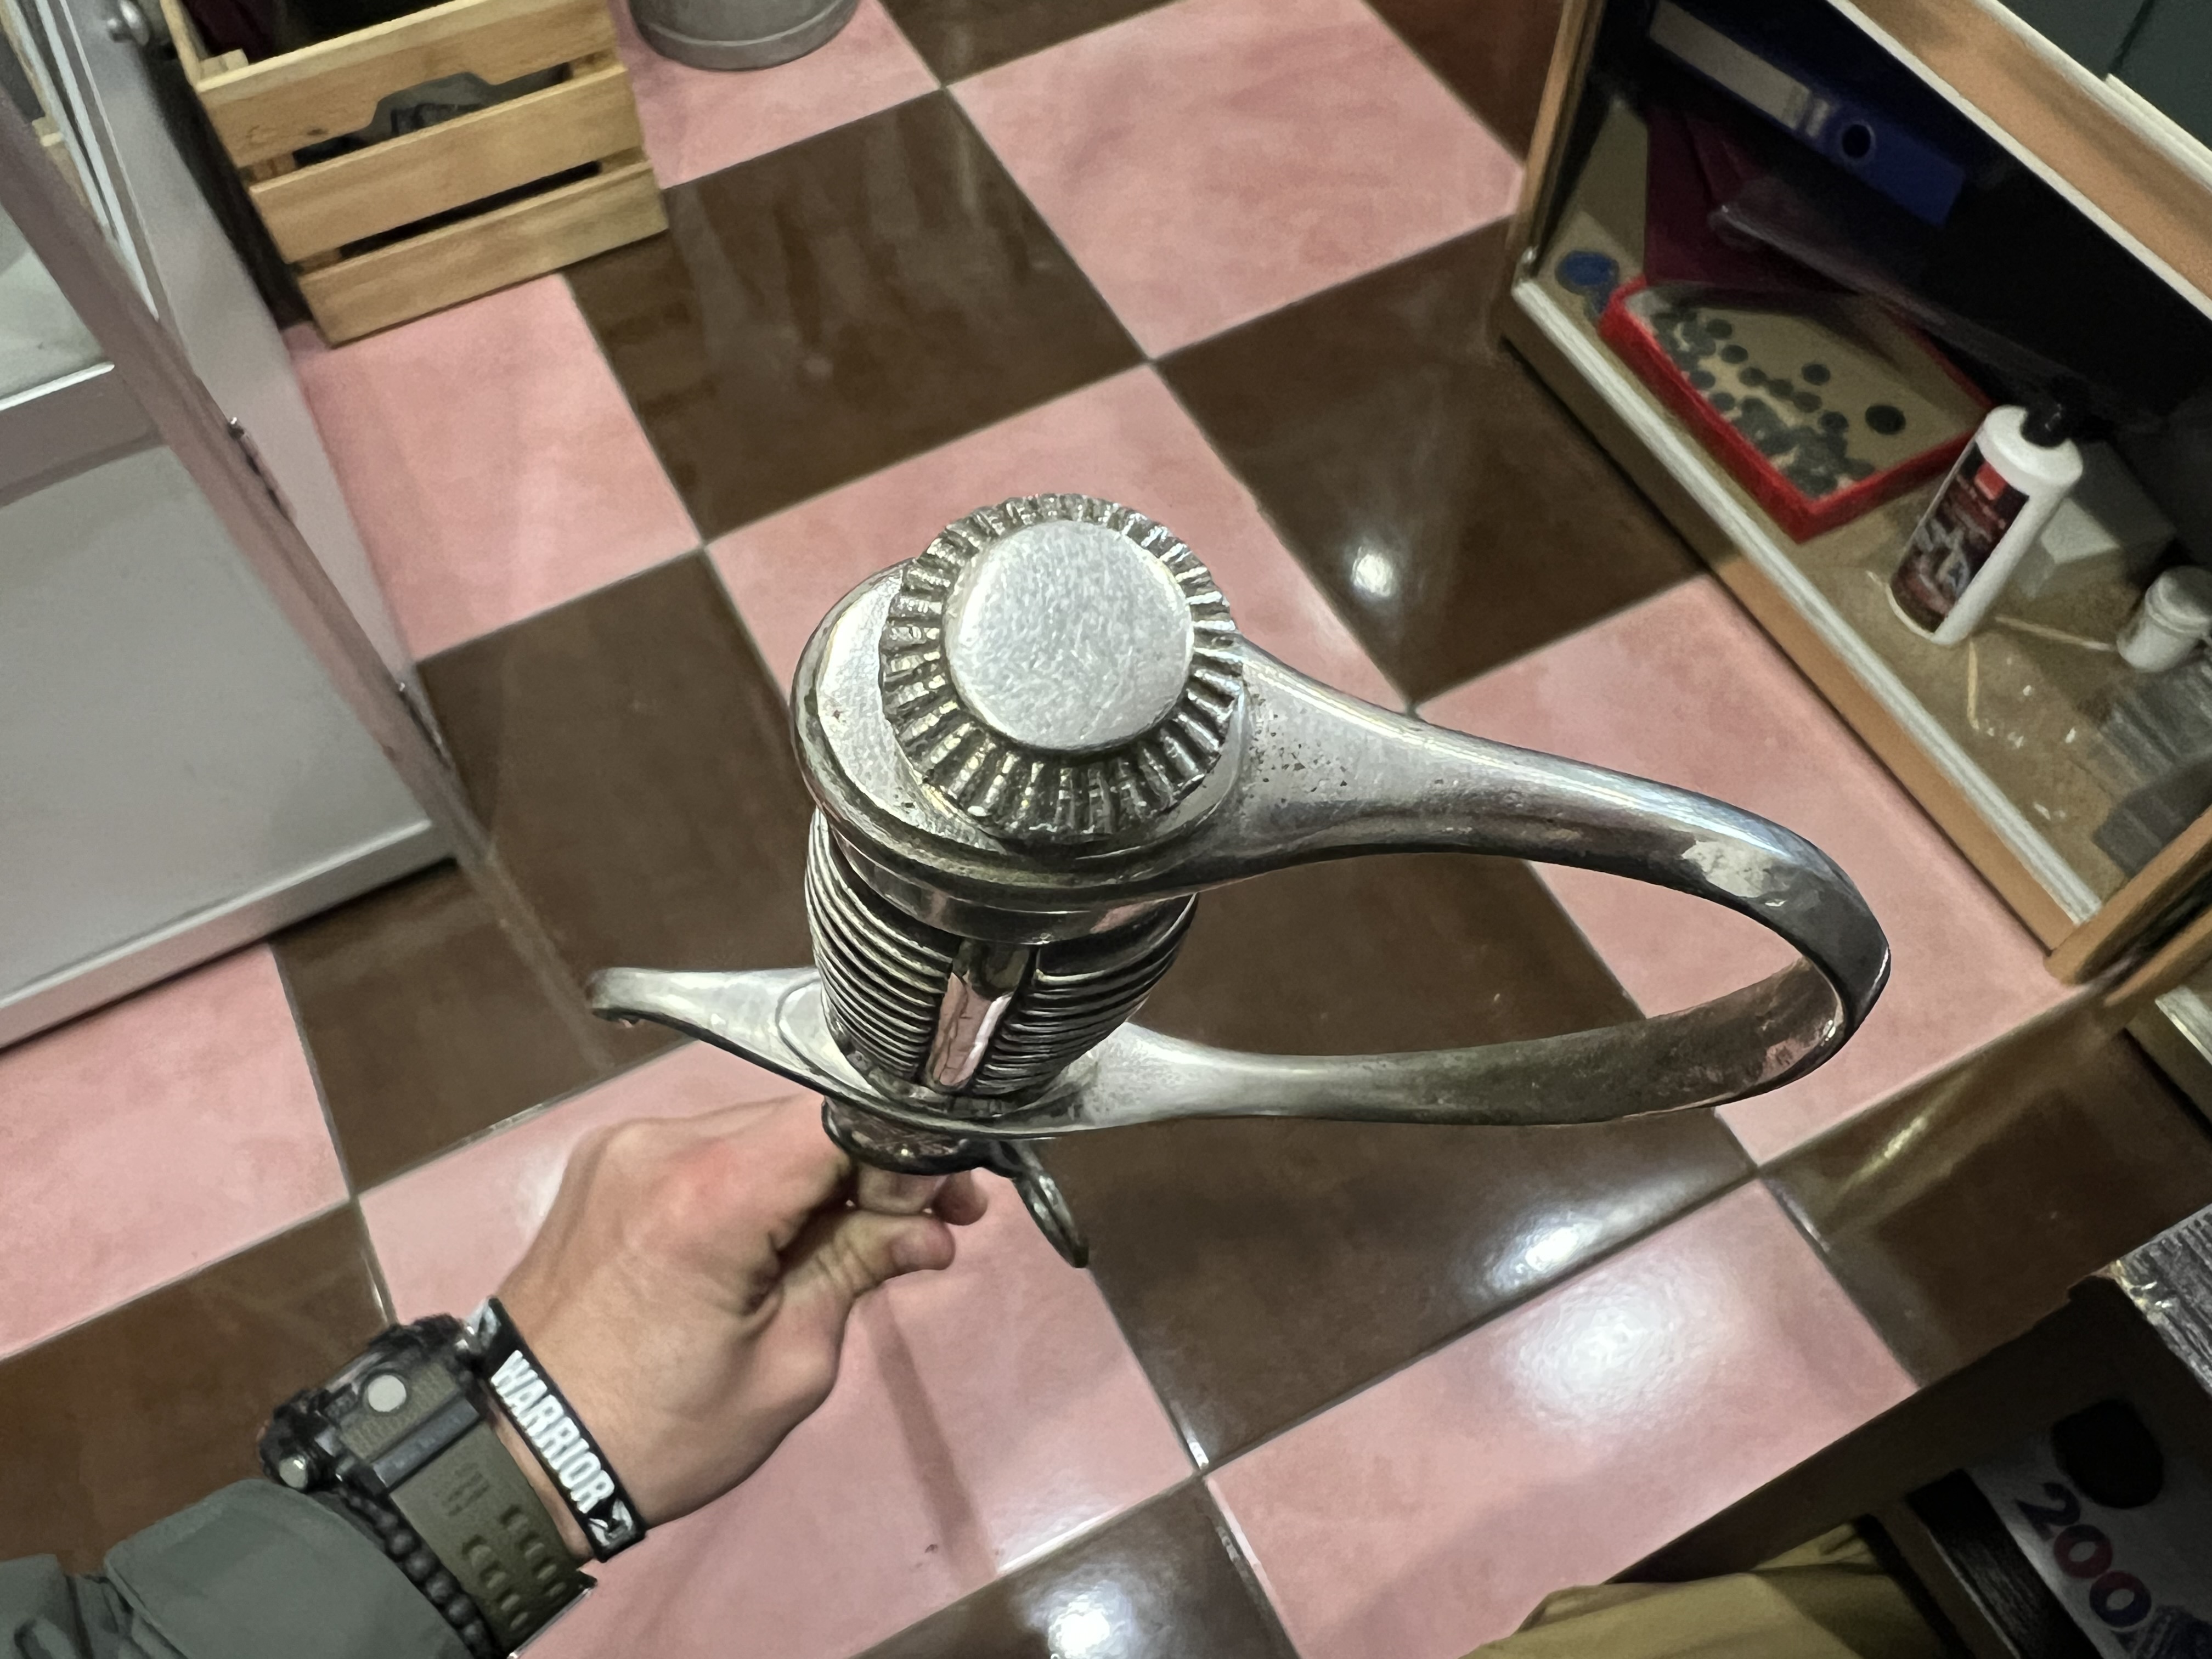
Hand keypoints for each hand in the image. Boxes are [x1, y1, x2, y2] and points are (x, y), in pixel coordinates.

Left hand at [492, 1093, 986, 1552]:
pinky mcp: (605, 1163)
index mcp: (710, 1191)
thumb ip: (858, 1269)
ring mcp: (624, 1146)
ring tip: (856, 1237)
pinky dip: (758, 1182)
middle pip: (804, 1121)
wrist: (517, 1457)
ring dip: (817, 1176)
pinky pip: (708, 1150)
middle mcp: (662, 1143)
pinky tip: (780, 1235)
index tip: (949, 1202)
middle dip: (874, 1167)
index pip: (845, 1119)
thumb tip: (929, 1228)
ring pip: (759, 1132)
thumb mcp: (788, 1363)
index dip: (908, 1153)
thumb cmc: (656, 1432)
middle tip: (928, 1223)